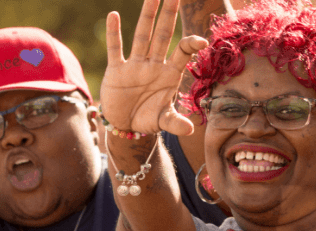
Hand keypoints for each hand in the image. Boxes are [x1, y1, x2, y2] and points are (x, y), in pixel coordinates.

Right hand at [101, 0, 208, 136]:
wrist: (124, 125)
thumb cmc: (147, 120)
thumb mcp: (162, 121)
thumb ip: (175, 123)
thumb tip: (190, 130)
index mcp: (169, 74)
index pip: (182, 52)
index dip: (191, 44)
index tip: (201, 41)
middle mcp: (154, 64)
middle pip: (163, 34)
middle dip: (169, 15)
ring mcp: (135, 65)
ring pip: (142, 35)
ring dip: (147, 16)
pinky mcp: (116, 70)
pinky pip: (116, 49)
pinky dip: (113, 34)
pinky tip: (113, 15)